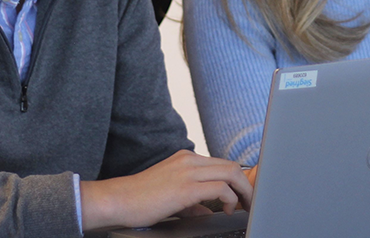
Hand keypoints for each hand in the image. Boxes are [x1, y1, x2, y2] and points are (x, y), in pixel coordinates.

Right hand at [81, 149, 253, 231]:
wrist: (119, 200)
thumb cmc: (141, 199)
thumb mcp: (171, 195)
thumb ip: (192, 201)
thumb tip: (206, 210)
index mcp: (186, 158)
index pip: (222, 163)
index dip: (238, 179)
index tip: (244, 194)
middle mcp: (189, 160)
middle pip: (232, 165)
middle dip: (247, 184)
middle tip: (250, 201)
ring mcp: (188, 171)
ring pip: (231, 173)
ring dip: (243, 191)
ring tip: (244, 206)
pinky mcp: (186, 187)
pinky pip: (220, 188)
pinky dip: (230, 199)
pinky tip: (227, 210)